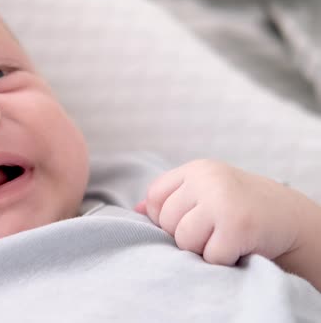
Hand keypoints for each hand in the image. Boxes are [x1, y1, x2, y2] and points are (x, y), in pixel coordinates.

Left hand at [136, 159, 305, 265]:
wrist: (292, 220)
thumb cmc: (243, 208)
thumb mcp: (206, 193)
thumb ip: (172, 198)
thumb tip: (137, 209)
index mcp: (197, 169)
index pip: (155, 197)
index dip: (167, 217)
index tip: (192, 220)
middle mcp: (208, 179)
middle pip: (168, 221)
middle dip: (187, 235)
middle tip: (214, 230)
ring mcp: (222, 201)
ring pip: (184, 240)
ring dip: (204, 249)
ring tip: (225, 237)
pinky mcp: (237, 226)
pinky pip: (210, 256)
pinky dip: (223, 260)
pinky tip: (239, 247)